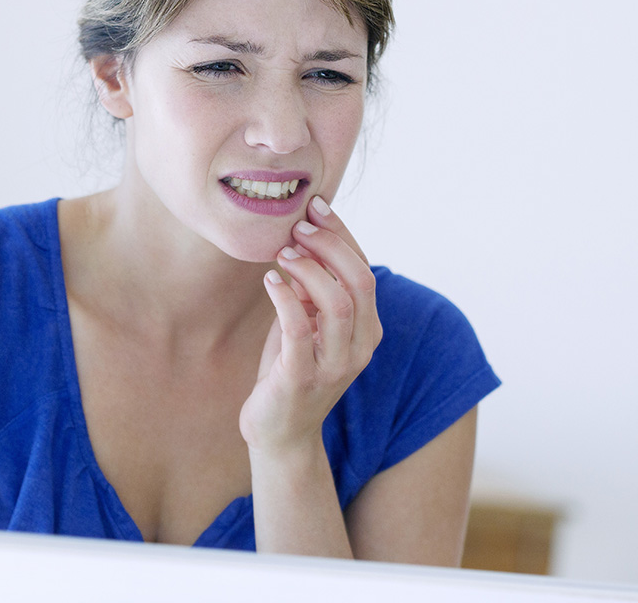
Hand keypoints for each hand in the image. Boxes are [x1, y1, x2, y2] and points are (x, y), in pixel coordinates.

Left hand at [239, 195, 382, 454]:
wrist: (279, 431)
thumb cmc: (291, 367)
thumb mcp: (308, 320)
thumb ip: (314, 287)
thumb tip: (304, 236)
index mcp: (367, 327)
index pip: (363, 269)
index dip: (341, 234)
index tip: (315, 207)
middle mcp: (360, 346)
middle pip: (359, 281)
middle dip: (329, 245)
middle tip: (297, 227)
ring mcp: (335, 366)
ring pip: (338, 304)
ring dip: (309, 270)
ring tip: (281, 254)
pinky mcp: (303, 379)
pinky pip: (300, 331)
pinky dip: (286, 300)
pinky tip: (269, 282)